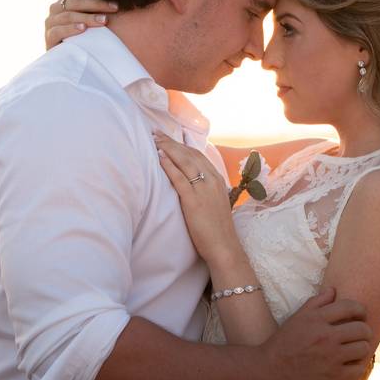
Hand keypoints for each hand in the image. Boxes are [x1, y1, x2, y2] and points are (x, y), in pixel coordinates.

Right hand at [44, 0, 118, 49]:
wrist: (66, 60)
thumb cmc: (83, 36)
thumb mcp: (90, 18)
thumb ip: (97, 6)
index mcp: (65, 0)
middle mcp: (55, 8)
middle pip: (75, 2)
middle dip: (97, 4)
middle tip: (115, 7)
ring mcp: (50, 22)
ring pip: (68, 15)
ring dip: (87, 17)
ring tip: (104, 21)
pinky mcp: (48, 37)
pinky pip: (58, 31)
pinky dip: (71, 29)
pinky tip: (83, 29)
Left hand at [153, 133, 238, 264]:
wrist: (224, 247)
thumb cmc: (217, 230)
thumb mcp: (215, 204)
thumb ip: (206, 191)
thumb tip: (193, 184)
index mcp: (217, 180)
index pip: (198, 155)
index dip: (182, 145)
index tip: (168, 137)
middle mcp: (212, 181)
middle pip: (190, 154)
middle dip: (172, 142)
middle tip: (156, 132)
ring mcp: (204, 190)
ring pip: (185, 162)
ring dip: (168, 148)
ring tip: (155, 139)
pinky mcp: (194, 201)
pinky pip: (180, 179)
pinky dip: (169, 166)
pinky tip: (159, 157)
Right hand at [259, 287, 373, 379]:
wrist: (268, 372)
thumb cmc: (282, 343)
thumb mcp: (297, 318)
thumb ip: (316, 302)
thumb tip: (334, 290)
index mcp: (316, 319)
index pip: (351, 307)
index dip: (361, 310)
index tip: (361, 315)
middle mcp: (326, 336)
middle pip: (362, 329)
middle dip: (365, 330)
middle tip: (361, 334)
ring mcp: (331, 357)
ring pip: (364, 348)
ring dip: (362, 347)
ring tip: (357, 349)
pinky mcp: (333, 377)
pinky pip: (359, 368)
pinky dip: (357, 365)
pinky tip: (351, 363)